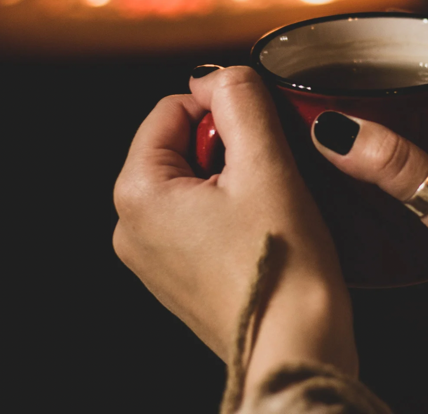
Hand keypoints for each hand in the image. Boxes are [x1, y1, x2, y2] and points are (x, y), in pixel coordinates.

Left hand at [113, 66, 356, 393]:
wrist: (296, 352)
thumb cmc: (283, 268)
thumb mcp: (266, 166)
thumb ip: (241, 101)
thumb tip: (221, 75)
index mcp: (137, 194)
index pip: (172, 109)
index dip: (224, 108)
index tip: (264, 134)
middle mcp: (130, 228)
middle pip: (181, 146)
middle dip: (230, 148)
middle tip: (271, 177)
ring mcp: (152, 259)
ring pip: (195, 183)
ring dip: (235, 180)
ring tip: (271, 209)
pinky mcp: (179, 279)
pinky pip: (200, 220)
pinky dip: (233, 212)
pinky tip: (265, 232)